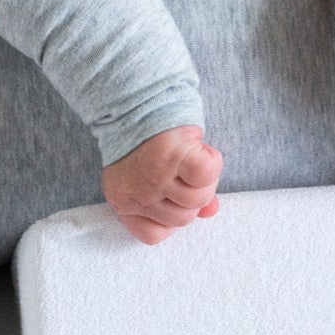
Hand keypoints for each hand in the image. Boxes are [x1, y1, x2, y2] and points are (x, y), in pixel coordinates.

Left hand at [101, 124, 222, 244]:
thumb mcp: (149, 176)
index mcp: (123, 201)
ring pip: (198, 200)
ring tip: (190, 157)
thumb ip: (176, 200)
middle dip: (191, 196)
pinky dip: (211, 162)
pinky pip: (206, 175)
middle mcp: (137, 194)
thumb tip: (209, 211)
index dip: (169, 217)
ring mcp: (155, 177)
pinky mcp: (175, 156)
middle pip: (183, 219)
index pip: (153, 234)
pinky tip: (200, 150)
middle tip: (184, 172)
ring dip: (203, 180)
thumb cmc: (142, 139)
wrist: (133, 101)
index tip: (171, 196)